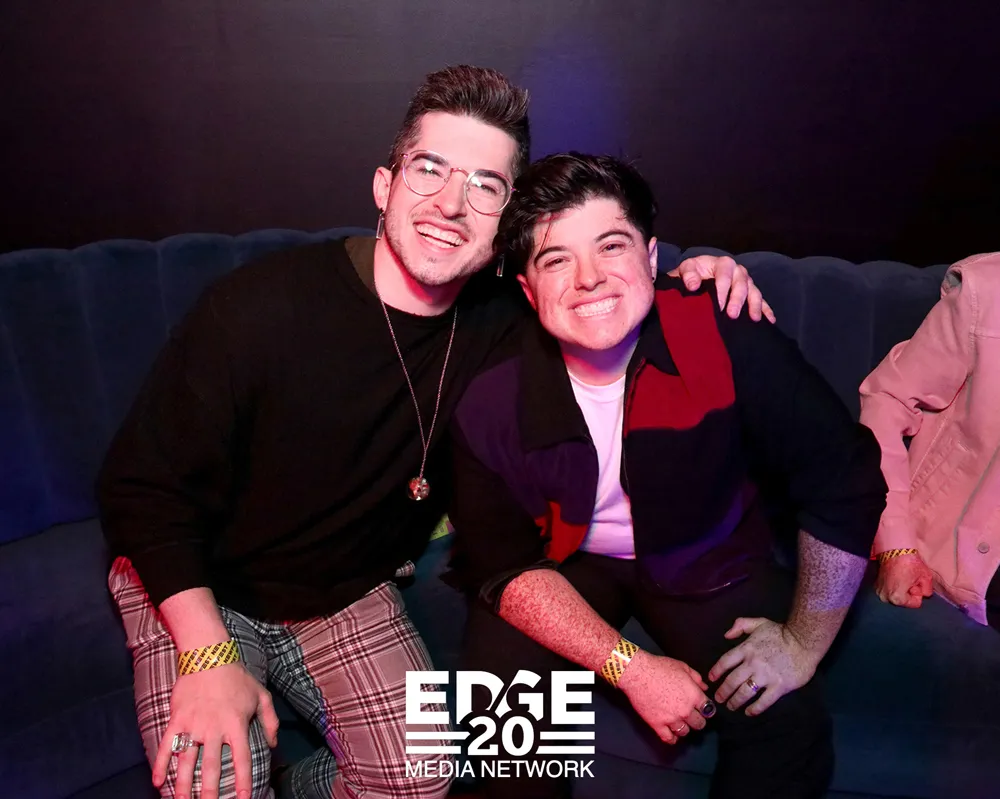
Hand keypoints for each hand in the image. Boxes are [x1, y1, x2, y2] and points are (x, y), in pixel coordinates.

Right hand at [153, 664, 278, 798]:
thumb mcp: (262, 696)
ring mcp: (193, 725)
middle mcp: (214, 728)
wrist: (209, 655)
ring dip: (183, 785)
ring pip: (186, 762)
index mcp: (236, 724)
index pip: (242, 759)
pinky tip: (157, 782)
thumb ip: (270, 721)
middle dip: (209, 792)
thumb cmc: (237, 677)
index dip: (242, 781)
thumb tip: (273, 744)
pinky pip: (167, 745)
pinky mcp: (177, 720)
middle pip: (211, 767)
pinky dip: (160, 764)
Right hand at [618, 650, 710, 743]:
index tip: (701, 708)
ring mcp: (671, 719)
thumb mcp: (682, 666)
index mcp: (693, 695)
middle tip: (692, 716)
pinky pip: (669, 738)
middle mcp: (685, 710)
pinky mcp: (657, 724)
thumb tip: (704, 688)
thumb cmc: (659, 667)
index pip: (708, 709)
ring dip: (684, 727)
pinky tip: (672, 734)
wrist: (637, 673)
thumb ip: (696, 678)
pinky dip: (672, 738)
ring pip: (685, 732)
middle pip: (699, 724)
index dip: (705, 708)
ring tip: (680, 722)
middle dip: (697, 720)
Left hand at [670, 254, 775, 322]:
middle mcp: (738, 270)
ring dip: (754, 305)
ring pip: (753, 291)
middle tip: (732, 315)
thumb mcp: (687, 268)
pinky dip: (766, 309)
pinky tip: (770, 320)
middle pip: (741, 284)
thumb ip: (688, 274)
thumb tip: (693, 285)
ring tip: (753, 319)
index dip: (722, 290)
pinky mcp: (751, 291)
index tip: (718, 306)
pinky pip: (761, 300)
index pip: (724, 276)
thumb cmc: (694, 272)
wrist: (699, 275)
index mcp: (723, 263)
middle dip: (737, 300)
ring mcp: (746, 281)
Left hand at [708, 618, 819, 716]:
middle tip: (718, 699)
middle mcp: (753, 663)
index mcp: (746, 648)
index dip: (716, 671)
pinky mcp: (779, 686)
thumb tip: (726, 635)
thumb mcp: (759, 623)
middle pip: (732, 680)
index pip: (725, 662)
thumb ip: (740, 625)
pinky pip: (764, 701)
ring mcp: (766, 676)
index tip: (711, 679)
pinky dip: (755, 708)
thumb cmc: (781, 633)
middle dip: (723, 691)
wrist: (804, 641)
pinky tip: (749, 712)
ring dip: (735, 701)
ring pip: (745, 692)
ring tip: (731, 706)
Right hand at [875, 553, 933, 607]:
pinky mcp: (876, 584)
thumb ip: (927, 591)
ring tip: (902, 577)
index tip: (915, 582)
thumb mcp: (926, 578)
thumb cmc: (910, 564)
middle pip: (904, 601)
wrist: (895, 549)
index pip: (915, 603)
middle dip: (909, 592)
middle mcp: (885, 597)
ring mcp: (879, 591)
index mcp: (897, 598)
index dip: (918, 592)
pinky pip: (890, 590)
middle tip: (909, 579)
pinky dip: (894, 586)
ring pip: (897, 595)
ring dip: (901, 589)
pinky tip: (896, 576)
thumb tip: (923, 594)